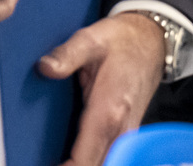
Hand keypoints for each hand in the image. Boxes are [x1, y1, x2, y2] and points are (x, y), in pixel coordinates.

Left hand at [39, 13, 166, 165]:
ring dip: (82, 165)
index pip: (83, 162)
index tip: (41, 163)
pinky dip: (93, 161)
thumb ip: (66, 55)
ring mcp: (127, 135)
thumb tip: (45, 68)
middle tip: (44, 159)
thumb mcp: (89, 40)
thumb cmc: (120, 41)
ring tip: (60, 159)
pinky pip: (110, 159)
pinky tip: (75, 157)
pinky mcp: (128, 135)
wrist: (151, 39)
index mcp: (107, 112)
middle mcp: (120, 130)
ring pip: (104, 165)